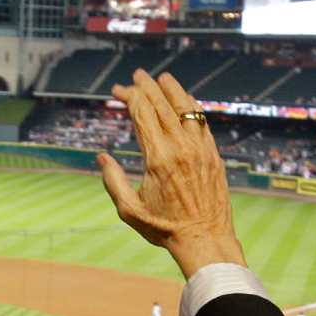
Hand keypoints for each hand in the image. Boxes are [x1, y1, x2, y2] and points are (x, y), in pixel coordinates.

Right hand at [97, 70, 244, 278]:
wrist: (205, 239)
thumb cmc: (165, 228)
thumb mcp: (130, 210)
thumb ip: (112, 181)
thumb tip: (102, 157)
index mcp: (158, 158)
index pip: (142, 112)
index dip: (128, 96)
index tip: (117, 91)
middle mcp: (180, 148)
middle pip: (162, 104)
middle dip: (147, 86)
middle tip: (136, 76)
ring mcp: (200, 149)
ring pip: (186, 108)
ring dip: (172, 89)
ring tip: (162, 77)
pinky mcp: (213, 154)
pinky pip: (202, 121)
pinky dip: (191, 106)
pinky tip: (185, 101)